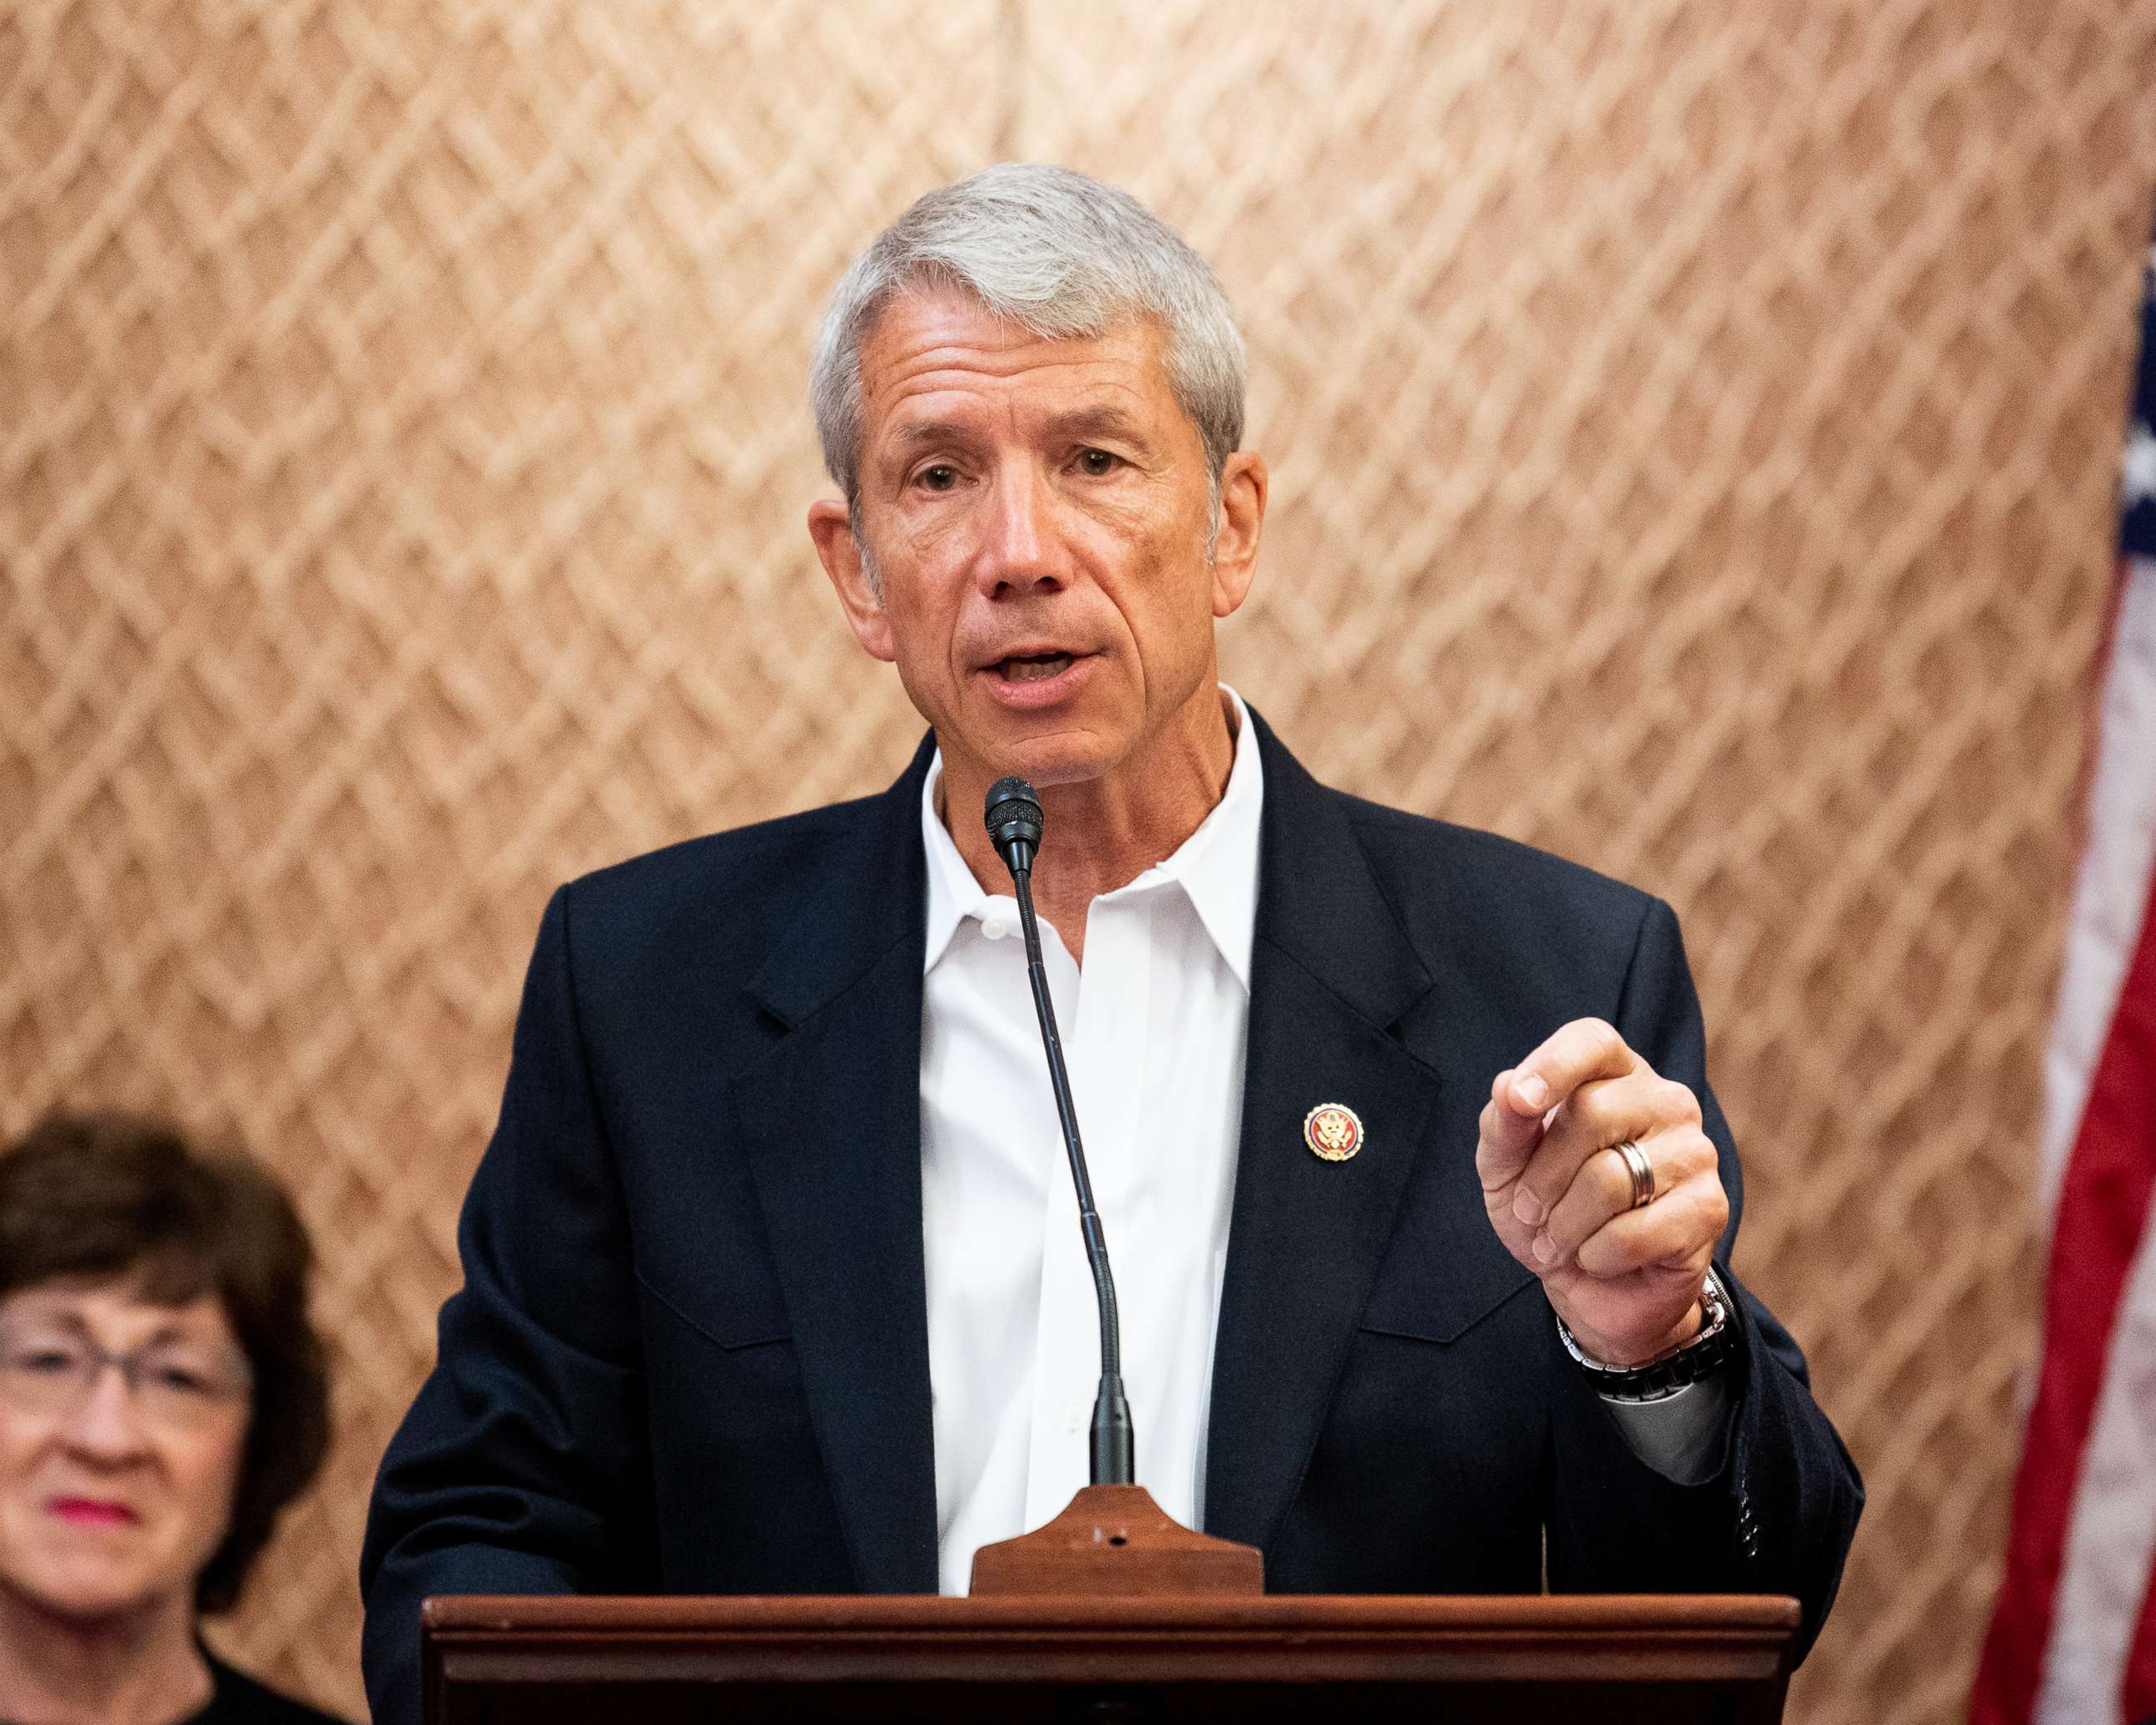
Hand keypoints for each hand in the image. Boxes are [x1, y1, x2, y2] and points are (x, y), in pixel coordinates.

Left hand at [1476, 1018, 1728, 1366]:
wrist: (1591, 1286)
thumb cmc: (1547, 1207)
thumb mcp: (1505, 1166)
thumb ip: (1503, 1124)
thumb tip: (1509, 1088)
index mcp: (1613, 1074)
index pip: (1592, 1041)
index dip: (1553, 1065)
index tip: (1519, 1101)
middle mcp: (1664, 1101)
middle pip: (1591, 1113)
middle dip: (1542, 1176)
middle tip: (1529, 1211)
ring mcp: (1694, 1151)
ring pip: (1610, 1178)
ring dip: (1564, 1224)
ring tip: (1558, 1240)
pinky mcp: (1709, 1208)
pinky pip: (1635, 1232)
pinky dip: (1597, 1254)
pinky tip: (1597, 1257)